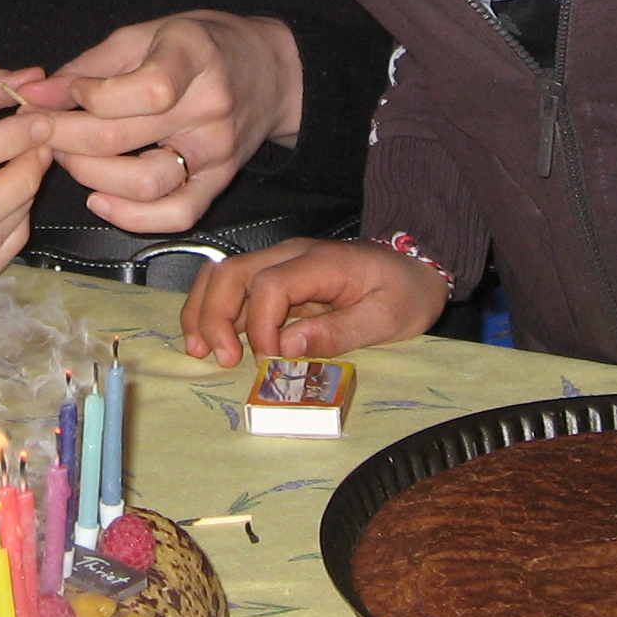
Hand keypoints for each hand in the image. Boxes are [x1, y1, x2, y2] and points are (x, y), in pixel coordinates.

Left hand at [14, 11, 301, 233]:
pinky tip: (99, 199)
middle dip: (64, 138)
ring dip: (88, 175)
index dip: (86, 97)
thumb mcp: (145, 35)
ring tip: (68, 158)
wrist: (270, 71)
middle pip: (123, 139)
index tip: (59, 94)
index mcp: (193, 56)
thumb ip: (88, 67)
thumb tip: (32, 94)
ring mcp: (217, 151)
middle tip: (40, 131)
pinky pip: (176, 214)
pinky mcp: (219, 183)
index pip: (141, 90)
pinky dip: (131, 217)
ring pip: (144, 182)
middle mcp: (211, 106)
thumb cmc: (199, 47)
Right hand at [180, 238, 446, 368]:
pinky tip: (210, 341)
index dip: (260, 326)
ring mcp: (279, 263)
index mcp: (320, 262)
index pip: (269, 285)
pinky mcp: (275, 277)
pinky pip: (233, 287)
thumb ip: (338, 332)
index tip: (270, 361)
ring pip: (222, 275)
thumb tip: (288, 346)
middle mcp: (290, 255)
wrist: (415, 267)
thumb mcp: (386, 318)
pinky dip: (213, 311)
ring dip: (204, 312)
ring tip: (201, 352)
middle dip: (215, 316)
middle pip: (232, 272)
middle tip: (221, 359)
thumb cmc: (404, 293)